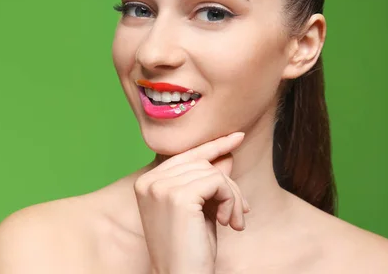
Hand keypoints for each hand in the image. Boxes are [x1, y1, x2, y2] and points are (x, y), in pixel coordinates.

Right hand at [134, 132, 249, 273]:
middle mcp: (149, 181)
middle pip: (202, 163)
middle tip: (240, 213)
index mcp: (147, 183)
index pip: (185, 156)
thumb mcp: (200, 210)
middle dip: (228, 185)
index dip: (213, 146)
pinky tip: (229, 223)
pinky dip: (232, 200)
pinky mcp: (178, 196)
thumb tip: (224, 154)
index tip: (237, 136)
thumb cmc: (190, 250)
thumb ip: (207, 181)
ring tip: (234, 222)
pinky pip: (218, 182)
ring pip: (213, 172)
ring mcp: (161, 187)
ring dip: (233, 197)